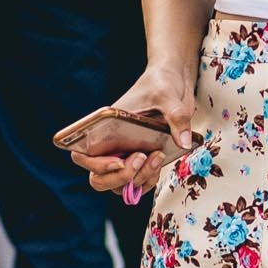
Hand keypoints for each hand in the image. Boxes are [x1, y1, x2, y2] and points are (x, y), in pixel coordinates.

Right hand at [70, 65, 196, 199]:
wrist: (174, 82)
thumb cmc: (161, 84)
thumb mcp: (168, 96)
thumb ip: (176, 117)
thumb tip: (184, 142)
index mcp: (104, 127)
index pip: (83, 155)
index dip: (96, 165)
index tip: (119, 161)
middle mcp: (110, 145)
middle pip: (100, 178)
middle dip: (120, 177)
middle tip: (141, 158)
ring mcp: (126, 155)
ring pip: (120, 185)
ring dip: (138, 179)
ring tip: (157, 155)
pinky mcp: (143, 161)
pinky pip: (138, 183)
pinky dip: (148, 181)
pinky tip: (160, 161)